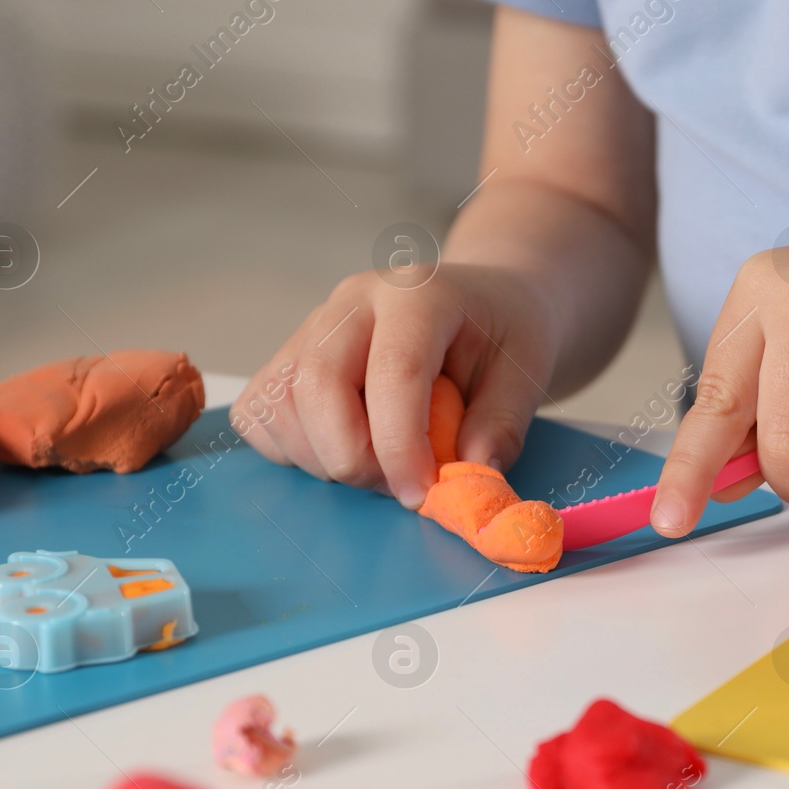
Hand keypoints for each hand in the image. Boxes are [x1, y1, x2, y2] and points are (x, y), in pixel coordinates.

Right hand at [233, 263, 558, 508]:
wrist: (481, 304)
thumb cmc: (503, 334)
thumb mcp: (528, 372)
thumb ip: (502, 426)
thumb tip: (468, 476)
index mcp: (418, 294)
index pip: (393, 372)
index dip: (401, 446)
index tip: (420, 494)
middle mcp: (353, 301)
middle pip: (318, 387)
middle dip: (355, 459)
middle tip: (402, 485)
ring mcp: (312, 325)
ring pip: (281, 404)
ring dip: (325, 458)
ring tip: (381, 463)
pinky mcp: (288, 355)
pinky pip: (261, 413)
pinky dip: (293, 450)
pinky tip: (345, 448)